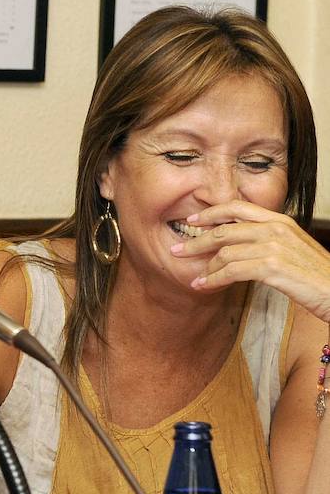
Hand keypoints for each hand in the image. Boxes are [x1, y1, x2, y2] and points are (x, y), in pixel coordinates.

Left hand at [174, 201, 329, 320]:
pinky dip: (213, 279)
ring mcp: (273, 247)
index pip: (238, 207)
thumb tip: (239, 245)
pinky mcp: (271, 267)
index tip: (192, 220)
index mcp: (280, 220)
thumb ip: (268, 240)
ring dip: (204, 267)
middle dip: (196, 241)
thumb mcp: (292, 248)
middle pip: (224, 230)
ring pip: (224, 252)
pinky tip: (203, 286)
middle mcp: (275, 229)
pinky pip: (231, 271)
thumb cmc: (315, 273)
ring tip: (193, 277)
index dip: (211, 213)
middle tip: (176, 250)